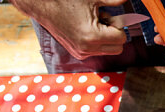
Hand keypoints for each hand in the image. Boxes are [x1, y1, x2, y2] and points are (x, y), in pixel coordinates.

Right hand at [11, 0, 128, 59]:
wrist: (44, 7)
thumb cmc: (66, 2)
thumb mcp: (93, 0)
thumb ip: (113, 1)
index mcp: (93, 36)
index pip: (121, 39)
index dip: (119, 26)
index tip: (109, 16)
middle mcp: (88, 48)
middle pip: (117, 48)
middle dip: (115, 34)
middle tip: (104, 20)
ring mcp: (82, 53)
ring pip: (107, 51)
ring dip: (106, 38)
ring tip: (93, 23)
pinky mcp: (77, 54)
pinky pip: (96, 51)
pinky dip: (96, 42)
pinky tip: (86, 29)